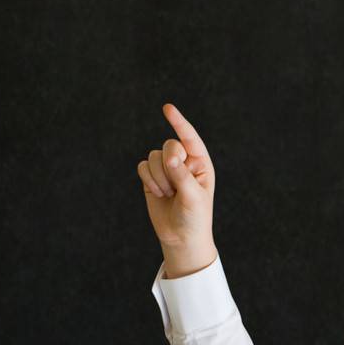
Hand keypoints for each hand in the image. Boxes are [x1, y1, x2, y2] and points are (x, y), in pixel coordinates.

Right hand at [138, 102, 216, 254]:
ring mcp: (167, 169)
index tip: (167, 108)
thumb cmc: (194, 216)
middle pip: (169, 145)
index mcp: (201, 163)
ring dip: (158, 177)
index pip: (190, 137)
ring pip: (153, 157)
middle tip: (174, 186)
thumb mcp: (193, 196)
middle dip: (168, 163)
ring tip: (168, 194)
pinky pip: (142, 167)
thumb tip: (171, 156)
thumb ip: (182, 175)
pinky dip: (148, 180)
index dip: (178, 122)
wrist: (181, 237)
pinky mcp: (151, 178)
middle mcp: (184, 162)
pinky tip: (158, 194)